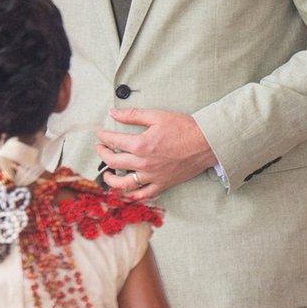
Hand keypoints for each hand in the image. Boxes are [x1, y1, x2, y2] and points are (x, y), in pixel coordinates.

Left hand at [97, 108, 216, 200]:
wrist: (207, 143)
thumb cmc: (183, 128)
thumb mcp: (157, 116)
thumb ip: (132, 115)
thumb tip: (113, 112)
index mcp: (141, 145)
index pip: (113, 141)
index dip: (103, 137)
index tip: (100, 134)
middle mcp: (144, 163)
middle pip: (114, 162)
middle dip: (103, 154)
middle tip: (100, 148)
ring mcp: (153, 176)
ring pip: (124, 184)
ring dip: (111, 180)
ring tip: (106, 174)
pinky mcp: (163, 184)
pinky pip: (144, 195)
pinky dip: (132, 195)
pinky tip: (126, 191)